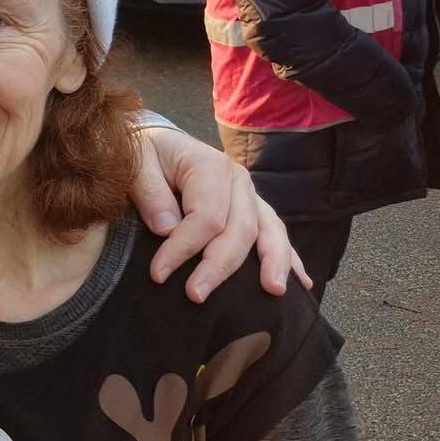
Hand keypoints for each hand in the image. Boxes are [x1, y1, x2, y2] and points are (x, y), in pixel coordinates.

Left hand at [130, 125, 309, 301]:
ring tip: (273, 291)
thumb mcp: (137, 165)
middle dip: (219, 266)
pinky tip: (302, 283)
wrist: (159, 145)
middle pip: (240, 229)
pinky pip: (276, 234)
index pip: (206, 216)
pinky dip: (291, 258)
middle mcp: (238, 181)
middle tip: (196, 295)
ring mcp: (250, 196)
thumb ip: (150, 194)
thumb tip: (168, 228)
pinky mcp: (254, 210)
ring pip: (270, 232)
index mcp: (210, 166)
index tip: (158, 273)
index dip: (183, 248)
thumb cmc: (146, 157)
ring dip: (273, 263)